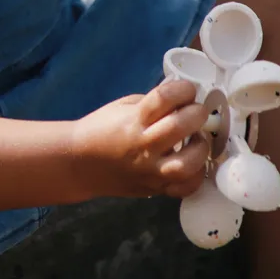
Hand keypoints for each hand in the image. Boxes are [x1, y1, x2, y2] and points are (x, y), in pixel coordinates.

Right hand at [71, 79, 210, 200]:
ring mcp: (149, 171)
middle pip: (179, 127)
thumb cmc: (102, 129)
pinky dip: (195, 177)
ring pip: (185, 165)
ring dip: (200, 149)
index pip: (164, 98)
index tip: (188, 89)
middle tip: (197, 112)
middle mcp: (142, 146)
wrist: (79, 163)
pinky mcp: (153, 189)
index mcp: (133, 120)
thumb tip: (184, 99)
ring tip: (197, 140)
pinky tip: (192, 164)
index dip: (183, 89)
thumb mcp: (125, 106)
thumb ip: (154, 103)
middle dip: (197, 114)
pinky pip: (183, 189)